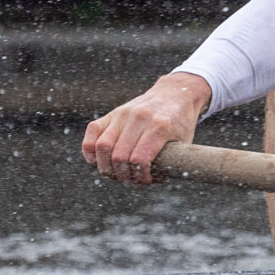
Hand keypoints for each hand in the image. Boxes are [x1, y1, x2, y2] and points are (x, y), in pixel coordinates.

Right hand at [81, 72, 211, 184]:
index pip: (140, 160)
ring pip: (102, 146)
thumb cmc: (180, 123)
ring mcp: (123, 114)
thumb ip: (171, 162)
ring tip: (115, 174)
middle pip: (119, 156)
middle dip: (123, 175)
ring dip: (106, 167)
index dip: (140, 177)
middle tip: (130, 180)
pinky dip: (89, 149)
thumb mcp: (184, 142)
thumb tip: (153, 181)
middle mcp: (139, 118)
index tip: (146, 181)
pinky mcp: (112, 113)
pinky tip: (95, 160)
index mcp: (160, 126)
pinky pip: (92, 131)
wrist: (174, 93)